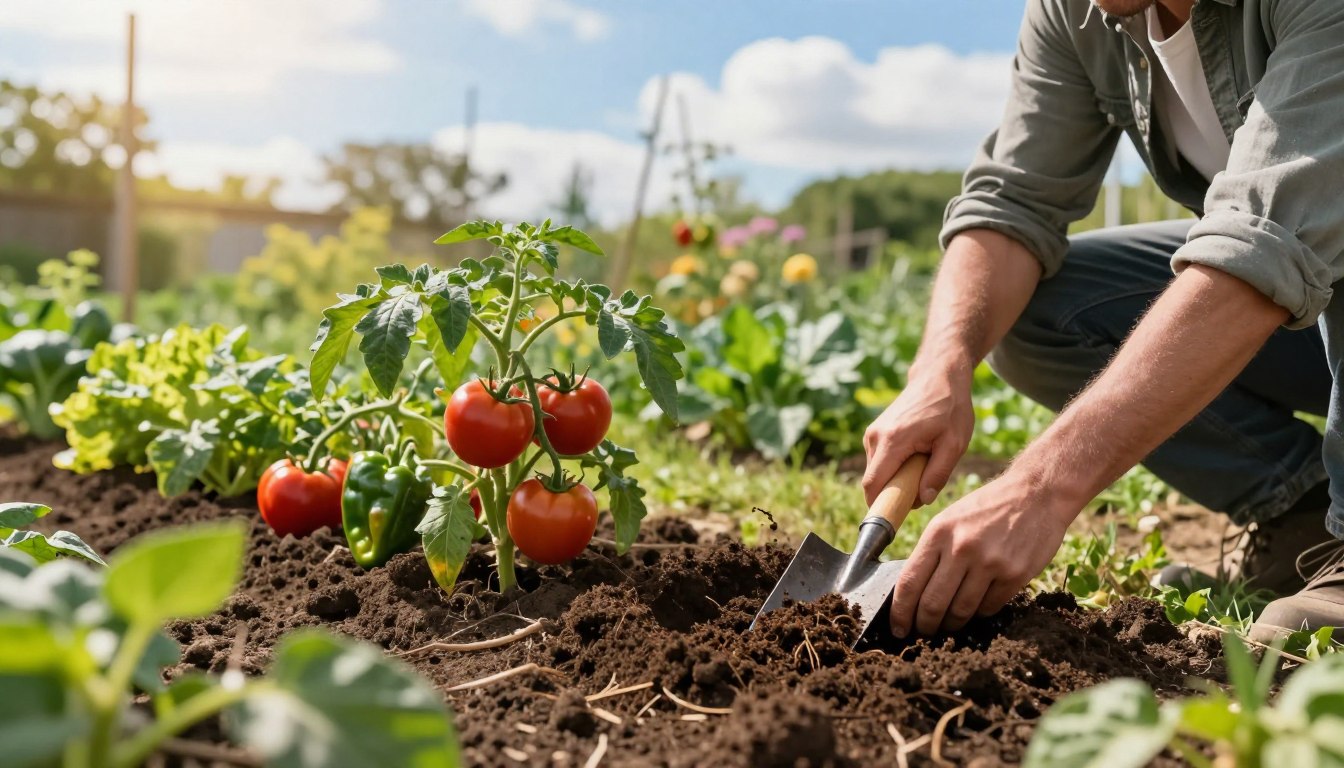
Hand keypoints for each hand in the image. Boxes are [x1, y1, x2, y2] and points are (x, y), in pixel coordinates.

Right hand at [863, 362, 973, 507]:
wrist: (938, 376)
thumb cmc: (950, 408)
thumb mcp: (954, 443)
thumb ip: (938, 473)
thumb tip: (922, 500)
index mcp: (893, 441)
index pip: (873, 485)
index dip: (879, 506)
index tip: (894, 519)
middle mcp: (875, 437)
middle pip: (873, 482)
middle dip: (893, 494)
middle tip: (922, 488)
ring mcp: (872, 434)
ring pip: (876, 473)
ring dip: (895, 480)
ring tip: (922, 465)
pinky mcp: (874, 434)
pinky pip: (878, 463)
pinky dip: (894, 469)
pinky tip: (915, 457)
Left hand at [888, 470, 1075, 636]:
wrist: (1036, 494)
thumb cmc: (987, 508)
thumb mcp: (950, 519)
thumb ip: (932, 551)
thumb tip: (912, 591)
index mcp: (939, 532)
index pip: (909, 582)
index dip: (900, 612)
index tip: (898, 627)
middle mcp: (961, 548)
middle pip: (932, 604)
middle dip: (923, 626)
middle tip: (922, 634)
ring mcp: (990, 563)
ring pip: (960, 611)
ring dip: (950, 625)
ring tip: (947, 626)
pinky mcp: (1014, 575)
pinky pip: (988, 608)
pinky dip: (978, 614)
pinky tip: (976, 609)